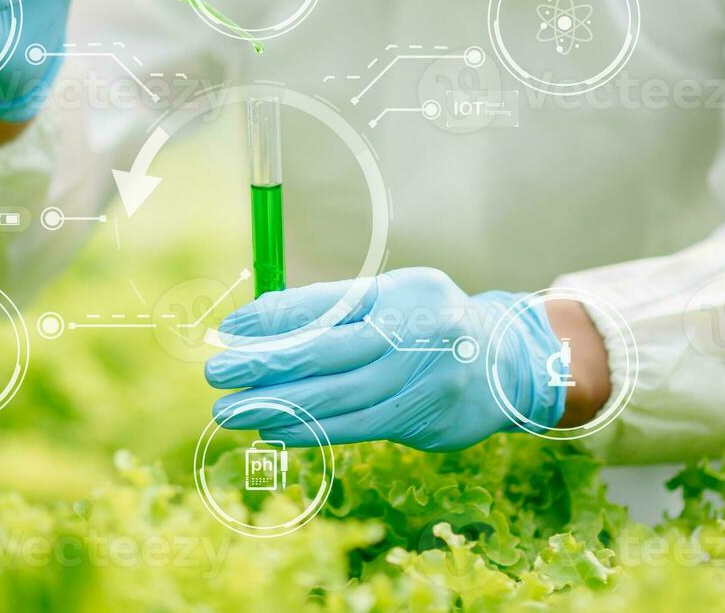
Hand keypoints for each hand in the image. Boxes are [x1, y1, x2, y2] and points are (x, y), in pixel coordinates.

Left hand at [204, 268, 569, 451]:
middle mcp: (417, 335)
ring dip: (278, 406)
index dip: (273, 319)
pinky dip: (311, 431)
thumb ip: (337, 310)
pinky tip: (275, 430)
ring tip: (234, 410)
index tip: (230, 330)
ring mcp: (424, 381)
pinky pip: (357, 427)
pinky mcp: (425, 420)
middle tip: (217, 374)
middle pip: (327, 353)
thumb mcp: (393, 298)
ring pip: (338, 398)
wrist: (507, 364)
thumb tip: (260, 326)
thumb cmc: (429, 323)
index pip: (327, 305)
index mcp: (403, 293)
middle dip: (265, 365)